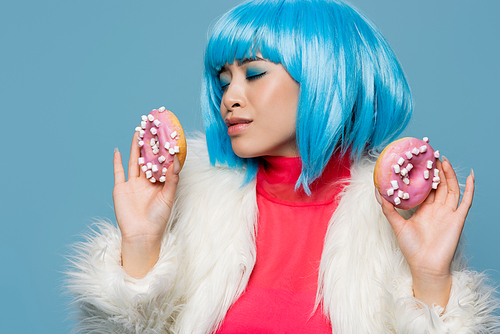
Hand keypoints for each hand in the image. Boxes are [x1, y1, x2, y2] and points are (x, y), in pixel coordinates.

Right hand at [113, 131, 180, 277]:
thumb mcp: (168, 197)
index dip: (164, 149)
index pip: (162, 162)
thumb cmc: (158, 218)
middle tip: (151, 127)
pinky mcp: (121, 188)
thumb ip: (172, 178)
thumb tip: (176, 160)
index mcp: (159, 183)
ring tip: (137, 132)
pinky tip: (118, 150)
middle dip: (149, 144)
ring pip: (134, 161)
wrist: (141, 234)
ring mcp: (133, 184)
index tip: (167, 135)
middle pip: (147, 158)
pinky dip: (117, 161)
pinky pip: (118, 172)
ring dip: (135, 147)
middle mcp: (146, 181)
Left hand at [377, 157, 474, 307]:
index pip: (424, 187)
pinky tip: (470, 176)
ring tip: (443, 159)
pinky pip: (466, 201)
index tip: (418, 160)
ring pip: (451, 188)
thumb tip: (378, 192)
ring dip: (449, 174)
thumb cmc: (411, 248)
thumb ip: (388, 208)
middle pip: (438, 185)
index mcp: (423, 209)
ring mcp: (448, 213)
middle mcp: (436, 209)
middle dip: (436, 170)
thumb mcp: (396, 225)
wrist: (425, 266)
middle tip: (430, 154)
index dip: (423, 174)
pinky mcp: (458, 219)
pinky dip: (470, 188)